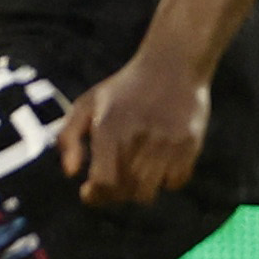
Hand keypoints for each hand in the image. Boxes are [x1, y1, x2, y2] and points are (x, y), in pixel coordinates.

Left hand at [59, 44, 209, 205]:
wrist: (172, 64)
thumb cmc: (123, 88)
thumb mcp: (87, 103)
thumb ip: (68, 137)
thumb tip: (70, 173)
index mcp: (109, 128)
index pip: (103, 183)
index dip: (95, 193)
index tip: (89, 190)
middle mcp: (139, 137)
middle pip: (124, 191)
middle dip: (114, 192)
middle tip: (113, 180)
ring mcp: (167, 142)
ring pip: (148, 192)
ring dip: (138, 189)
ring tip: (134, 173)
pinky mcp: (190, 144)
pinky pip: (175, 182)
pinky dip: (165, 181)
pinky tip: (159, 165)